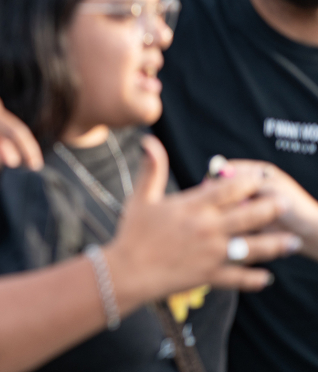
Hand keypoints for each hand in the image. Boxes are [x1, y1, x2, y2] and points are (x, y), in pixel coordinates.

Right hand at [106, 136, 300, 308]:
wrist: (127, 271)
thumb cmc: (131, 232)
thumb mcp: (140, 197)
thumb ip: (152, 169)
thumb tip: (150, 140)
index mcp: (192, 207)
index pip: (227, 190)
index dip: (246, 181)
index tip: (259, 177)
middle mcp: (207, 228)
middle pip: (248, 215)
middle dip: (269, 208)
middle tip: (285, 203)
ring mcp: (211, 254)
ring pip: (251, 248)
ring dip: (274, 245)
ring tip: (292, 242)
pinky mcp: (209, 275)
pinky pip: (238, 278)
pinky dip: (253, 279)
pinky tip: (266, 277)